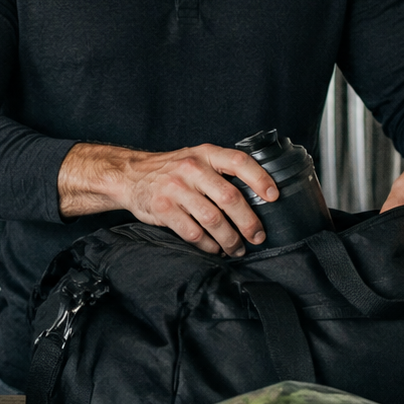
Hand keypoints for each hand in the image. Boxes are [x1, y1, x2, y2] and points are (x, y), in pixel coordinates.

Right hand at [57, 143, 278, 254]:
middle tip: (257, 236)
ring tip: (237, 248)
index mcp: (205, 154)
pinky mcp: (163, 208)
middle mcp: (192, 168)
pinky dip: (208, 246)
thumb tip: (257, 196)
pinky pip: (193, 233)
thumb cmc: (170, 170)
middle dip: (248, 222)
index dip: (260, 179)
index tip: (274, 197)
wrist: (130, 175)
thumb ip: (220, 171)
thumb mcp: (195, 159)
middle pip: (230, 198)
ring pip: (213, 220)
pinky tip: (214, 249)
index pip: (239, 162)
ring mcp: (176, 189)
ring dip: (230, 239)